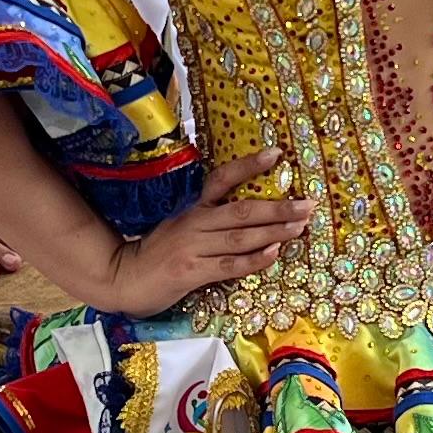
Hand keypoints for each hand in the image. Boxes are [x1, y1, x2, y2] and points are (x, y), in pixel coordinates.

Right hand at [93, 150, 310, 315]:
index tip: (276, 154)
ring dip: (274, 231)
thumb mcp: (181, 227)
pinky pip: (229, 265)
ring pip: (241, 237)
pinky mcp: (191, 272)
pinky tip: (274, 253)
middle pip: (242, 211)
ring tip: (300, 226)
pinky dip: (254, 259)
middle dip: (278, 207)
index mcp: (194, 209)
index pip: (222, 179)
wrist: (124, 278)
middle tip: (308, 204)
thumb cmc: (158, 254)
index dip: (249, 166)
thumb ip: (210, 221)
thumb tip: (252, 216)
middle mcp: (195, 223)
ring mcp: (193, 247)